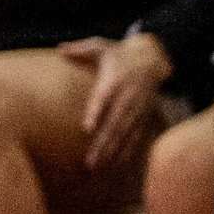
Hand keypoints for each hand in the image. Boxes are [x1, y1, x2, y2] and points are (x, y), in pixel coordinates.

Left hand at [63, 31, 173, 172]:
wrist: (153, 58)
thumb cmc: (119, 53)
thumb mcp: (101, 46)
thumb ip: (80, 49)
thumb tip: (60, 49)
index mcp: (114, 81)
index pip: (103, 98)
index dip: (96, 113)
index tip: (87, 128)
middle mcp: (126, 98)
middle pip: (114, 123)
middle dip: (102, 143)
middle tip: (89, 161)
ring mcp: (136, 109)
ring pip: (124, 133)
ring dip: (112, 151)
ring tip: (98, 167)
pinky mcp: (143, 115)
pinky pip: (136, 135)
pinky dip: (128, 150)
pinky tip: (117, 164)